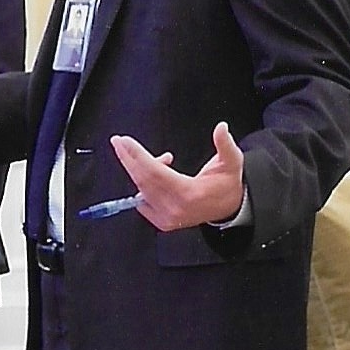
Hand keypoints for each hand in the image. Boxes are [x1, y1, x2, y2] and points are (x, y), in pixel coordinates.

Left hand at [108, 123, 245, 230]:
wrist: (229, 208)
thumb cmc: (227, 183)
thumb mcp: (231, 161)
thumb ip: (225, 144)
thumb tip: (221, 127)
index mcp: (189, 193)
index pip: (155, 172)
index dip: (138, 155)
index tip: (125, 141)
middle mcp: (175, 207)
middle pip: (143, 180)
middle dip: (128, 159)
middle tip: (118, 142)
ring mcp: (167, 217)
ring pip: (142, 189)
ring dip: (138, 169)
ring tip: (141, 153)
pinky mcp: (163, 222)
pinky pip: (143, 201)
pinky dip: (142, 184)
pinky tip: (150, 171)